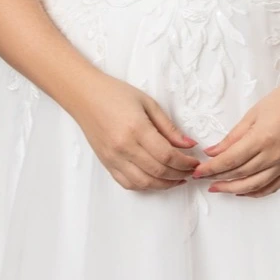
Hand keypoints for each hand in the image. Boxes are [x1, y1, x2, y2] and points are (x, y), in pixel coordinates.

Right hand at [71, 74, 201, 191]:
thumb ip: (169, 127)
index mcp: (136, 129)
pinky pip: (128, 183)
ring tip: (177, 179)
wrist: (84, 95)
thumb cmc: (116, 94)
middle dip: (179, 174)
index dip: (185, 162)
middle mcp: (124, 147)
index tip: (194, 162)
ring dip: (164, 184)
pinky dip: (145, 186)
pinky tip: (156, 180)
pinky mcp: (106, 163)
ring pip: (144, 182)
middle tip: (190, 171)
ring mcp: (113, 158)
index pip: (167, 155)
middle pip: (158, 171)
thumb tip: (189, 144)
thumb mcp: (148, 103)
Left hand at [190, 81, 279, 196]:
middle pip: (240, 174)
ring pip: (255, 185)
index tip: (198, 172)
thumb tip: (214, 152)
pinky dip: (257, 192)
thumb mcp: (253, 114)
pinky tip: (244, 190)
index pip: (230, 160)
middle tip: (204, 180)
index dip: (211, 168)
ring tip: (219, 188)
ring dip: (234, 189)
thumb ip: (233, 137)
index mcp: (262, 138)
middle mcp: (275, 155)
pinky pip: (273, 186)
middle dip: (218, 178)